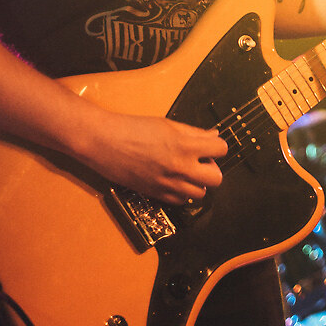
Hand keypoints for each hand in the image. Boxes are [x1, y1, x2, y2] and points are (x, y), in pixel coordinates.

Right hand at [75, 112, 226, 204]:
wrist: (104, 142)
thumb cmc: (133, 128)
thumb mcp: (168, 124)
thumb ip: (194, 133)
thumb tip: (213, 136)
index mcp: (185, 145)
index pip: (221, 150)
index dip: (217, 147)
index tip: (210, 146)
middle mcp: (180, 167)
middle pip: (216, 179)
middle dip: (212, 169)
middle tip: (200, 161)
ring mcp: (168, 183)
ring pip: (200, 193)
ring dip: (198, 182)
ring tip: (186, 171)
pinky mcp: (155, 194)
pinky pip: (180, 201)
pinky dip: (182, 193)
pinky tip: (174, 180)